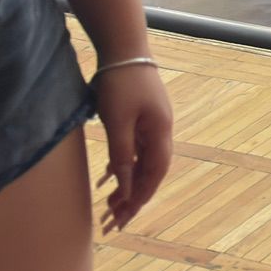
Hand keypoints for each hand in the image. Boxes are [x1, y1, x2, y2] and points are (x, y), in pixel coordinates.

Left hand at [93, 62, 173, 233]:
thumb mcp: (117, 122)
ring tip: (109, 205)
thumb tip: (125, 188)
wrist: (125, 48)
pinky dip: (124, 166)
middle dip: (133, 198)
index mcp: (160, 132)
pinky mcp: (142, 117)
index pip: (154, 173)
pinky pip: (136, 149)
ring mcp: (153, 123)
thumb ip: (122, 155)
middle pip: (150, 171)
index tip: (124, 218)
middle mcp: (161, 130)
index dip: (140, 197)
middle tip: (114, 221)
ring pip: (142, 162)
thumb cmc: (120, 84)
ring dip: (128, 184)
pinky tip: (109, 177)